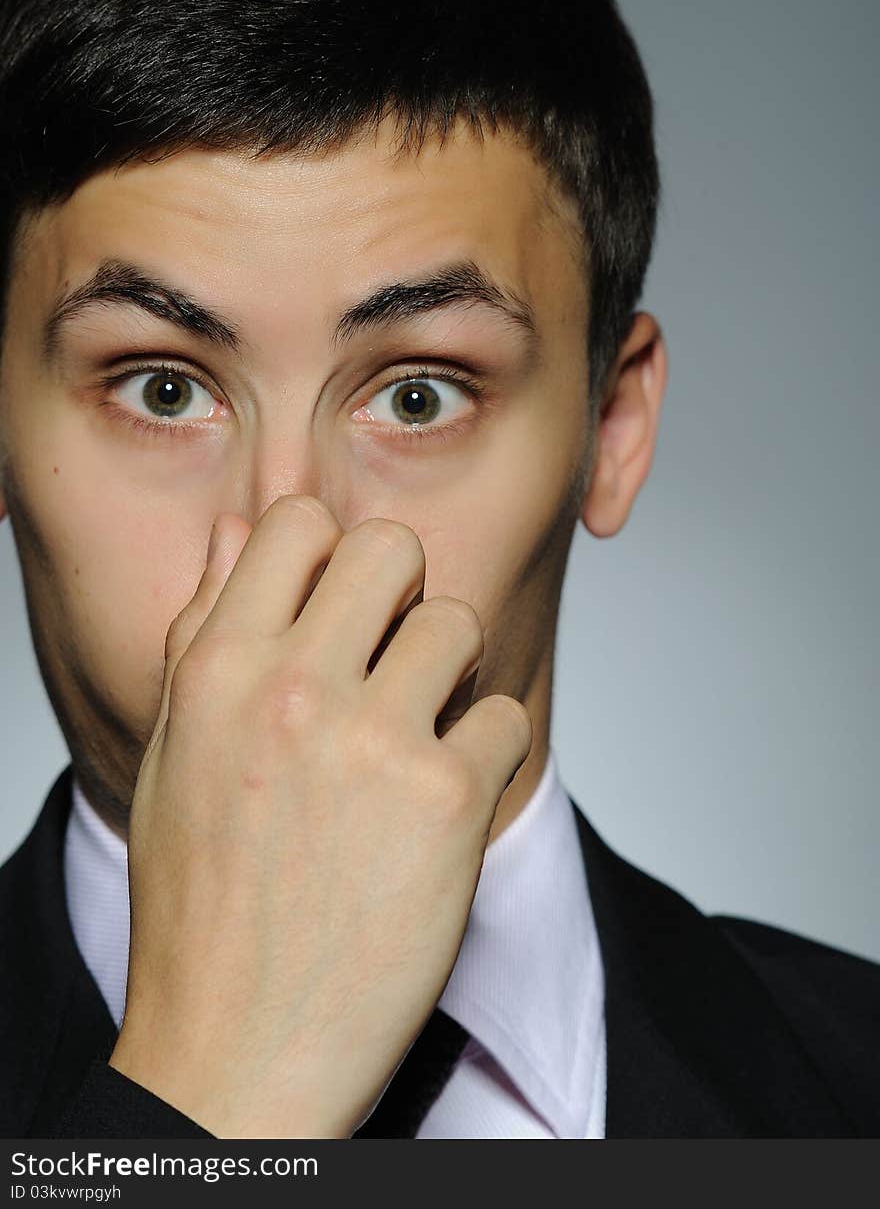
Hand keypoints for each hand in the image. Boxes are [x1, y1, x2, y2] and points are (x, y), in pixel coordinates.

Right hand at [108, 495, 531, 1136]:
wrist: (237, 1053)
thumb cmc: (200, 908)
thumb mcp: (170, 756)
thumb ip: (204, 633)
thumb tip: (237, 532)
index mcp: (217, 669)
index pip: (299, 521)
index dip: (330, 557)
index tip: (341, 609)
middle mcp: (293, 688)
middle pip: (394, 548)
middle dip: (403, 596)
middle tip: (393, 660)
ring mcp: (374, 741)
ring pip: (460, 623)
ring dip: (451, 676)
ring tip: (419, 739)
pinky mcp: (448, 802)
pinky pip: (506, 718)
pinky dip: (486, 756)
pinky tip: (443, 807)